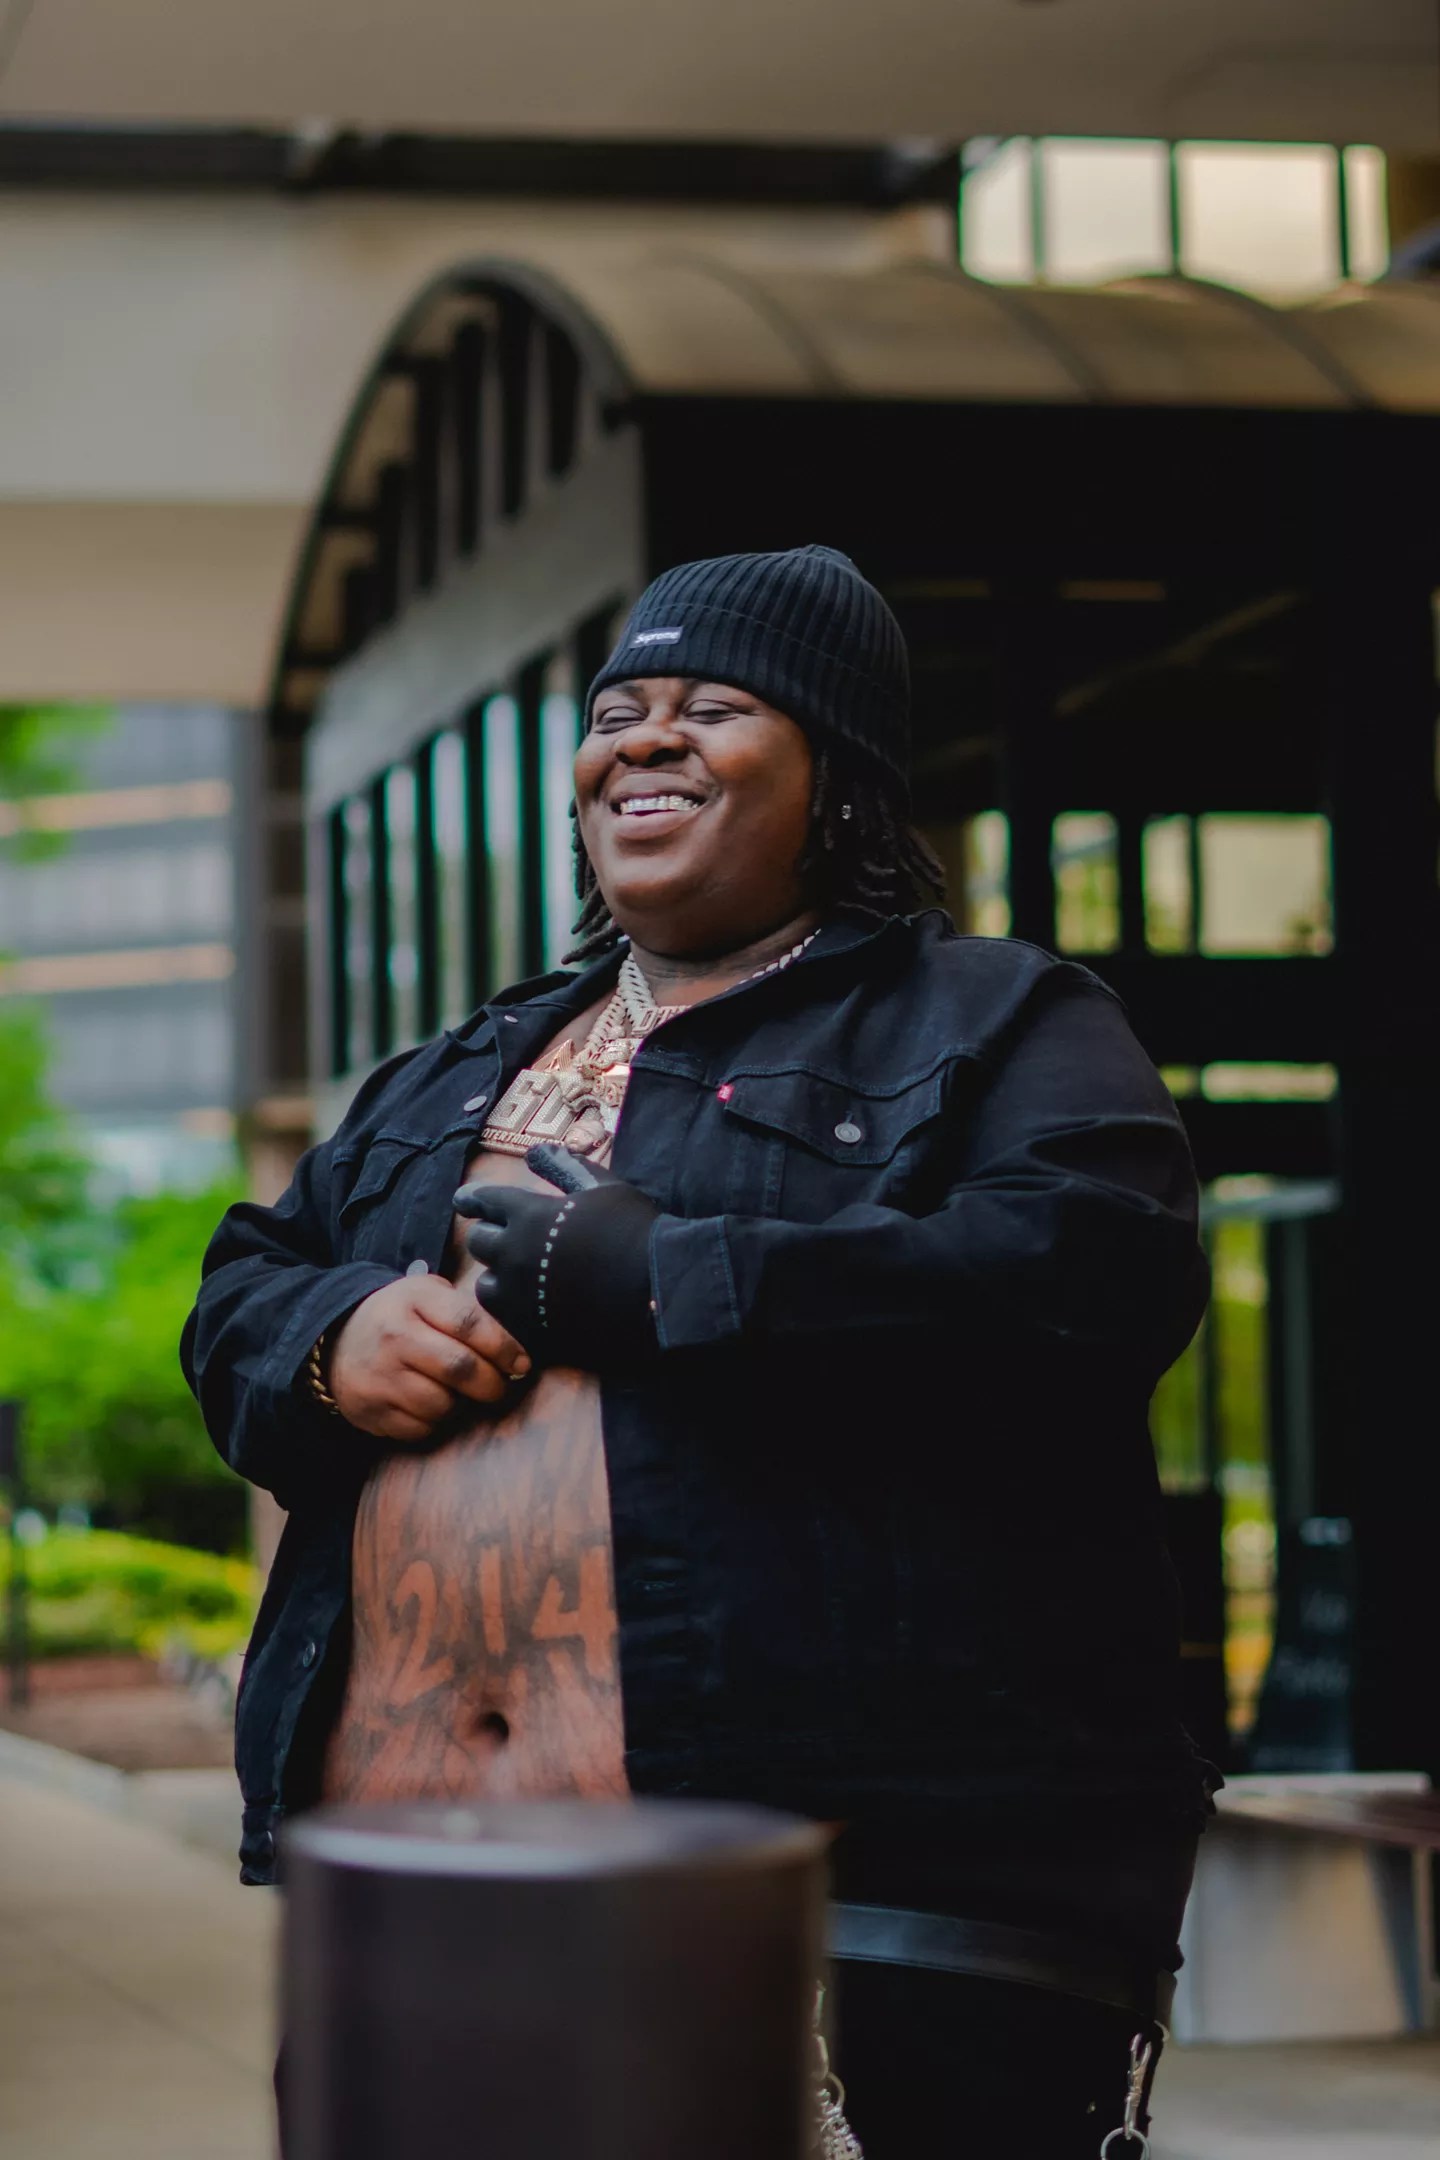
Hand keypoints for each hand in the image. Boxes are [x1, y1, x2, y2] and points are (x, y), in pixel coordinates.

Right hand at [326, 1275, 530, 1442]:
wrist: (336, 1340)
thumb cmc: (400, 1318)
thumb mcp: (427, 1295)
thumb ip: (466, 1310)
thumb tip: (515, 1343)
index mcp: (414, 1300)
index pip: (469, 1323)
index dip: (503, 1346)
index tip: (522, 1363)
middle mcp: (394, 1337)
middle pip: (460, 1368)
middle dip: (492, 1384)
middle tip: (500, 1386)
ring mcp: (379, 1376)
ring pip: (442, 1405)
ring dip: (460, 1405)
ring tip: (457, 1393)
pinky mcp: (370, 1410)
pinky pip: (420, 1428)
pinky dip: (434, 1422)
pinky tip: (428, 1404)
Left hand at [453, 1145, 658, 1371]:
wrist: (659, 1289)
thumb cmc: (635, 1230)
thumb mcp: (604, 1187)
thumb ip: (565, 1168)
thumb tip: (537, 1151)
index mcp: (527, 1214)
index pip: (483, 1201)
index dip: (473, 1199)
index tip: (465, 1201)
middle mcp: (514, 1254)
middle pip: (478, 1243)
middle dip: (489, 1237)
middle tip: (500, 1238)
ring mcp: (520, 1296)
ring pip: (486, 1286)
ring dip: (497, 1277)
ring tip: (515, 1277)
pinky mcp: (532, 1330)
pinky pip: (506, 1321)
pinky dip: (514, 1311)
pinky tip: (530, 1307)